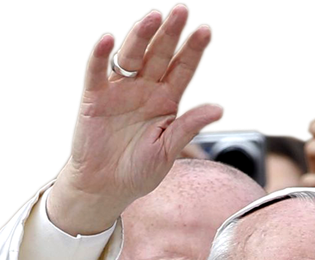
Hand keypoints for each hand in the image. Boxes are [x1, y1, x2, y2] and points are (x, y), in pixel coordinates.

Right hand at [49, 5, 225, 234]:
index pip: (183, 69)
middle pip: (159, 55)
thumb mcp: (168, 150)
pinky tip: (109, 39)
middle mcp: (145, 89)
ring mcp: (120, 91)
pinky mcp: (94, 97)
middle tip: (182, 10)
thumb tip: (220, 108)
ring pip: (131, 57)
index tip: (206, 30)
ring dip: (141, 36)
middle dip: (171, 33)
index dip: (193, 50)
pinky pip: (97, 72)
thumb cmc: (140, 170)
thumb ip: (189, 126)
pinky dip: (101, 55)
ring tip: (154, 16)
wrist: (105, 187)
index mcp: (167, 101)